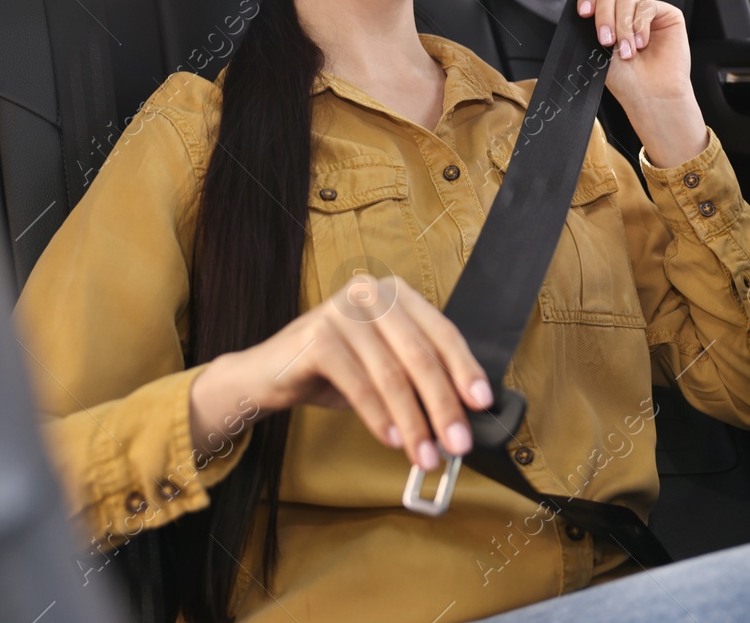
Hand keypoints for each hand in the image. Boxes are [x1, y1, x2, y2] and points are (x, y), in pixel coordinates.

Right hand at [189, 275, 492, 472]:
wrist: (267, 374)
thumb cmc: (334, 371)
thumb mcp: (383, 368)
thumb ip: (420, 379)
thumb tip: (463, 418)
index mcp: (397, 294)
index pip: (442, 332)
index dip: (465, 369)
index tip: (483, 404)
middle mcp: (372, 293)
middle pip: (421, 356)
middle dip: (444, 406)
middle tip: (458, 444)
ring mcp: (342, 311)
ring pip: (392, 375)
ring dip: (413, 422)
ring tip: (425, 455)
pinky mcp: (317, 337)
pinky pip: (359, 385)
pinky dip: (379, 417)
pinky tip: (392, 440)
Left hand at [565, 0, 708, 166]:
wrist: (650, 95)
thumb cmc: (625, 80)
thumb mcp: (596, 47)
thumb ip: (585, 20)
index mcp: (608, 17)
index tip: (583, 12)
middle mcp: (626, 12)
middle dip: (603, 14)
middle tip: (605, 40)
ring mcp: (645, 12)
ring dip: (623, 27)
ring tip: (628, 52)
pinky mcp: (666, 14)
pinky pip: (647, 6)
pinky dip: (641, 25)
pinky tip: (642, 44)